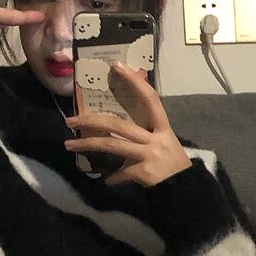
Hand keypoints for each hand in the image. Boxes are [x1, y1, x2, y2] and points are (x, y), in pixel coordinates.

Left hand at [64, 62, 191, 186]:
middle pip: (118, 125)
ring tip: (69, 145)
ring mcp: (148, 156)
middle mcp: (155, 139)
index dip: (135, 82)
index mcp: (163, 128)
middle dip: (91, 121)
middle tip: (71, 120)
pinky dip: (112, 178)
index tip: (117, 66)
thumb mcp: (166, 143)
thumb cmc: (174, 165)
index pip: (150, 99)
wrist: (185, 189)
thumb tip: (120, 126)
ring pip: (112, 146)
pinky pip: (120, 174)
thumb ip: (146, 133)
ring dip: (87, 145)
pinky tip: (107, 181)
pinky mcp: (143, 173)